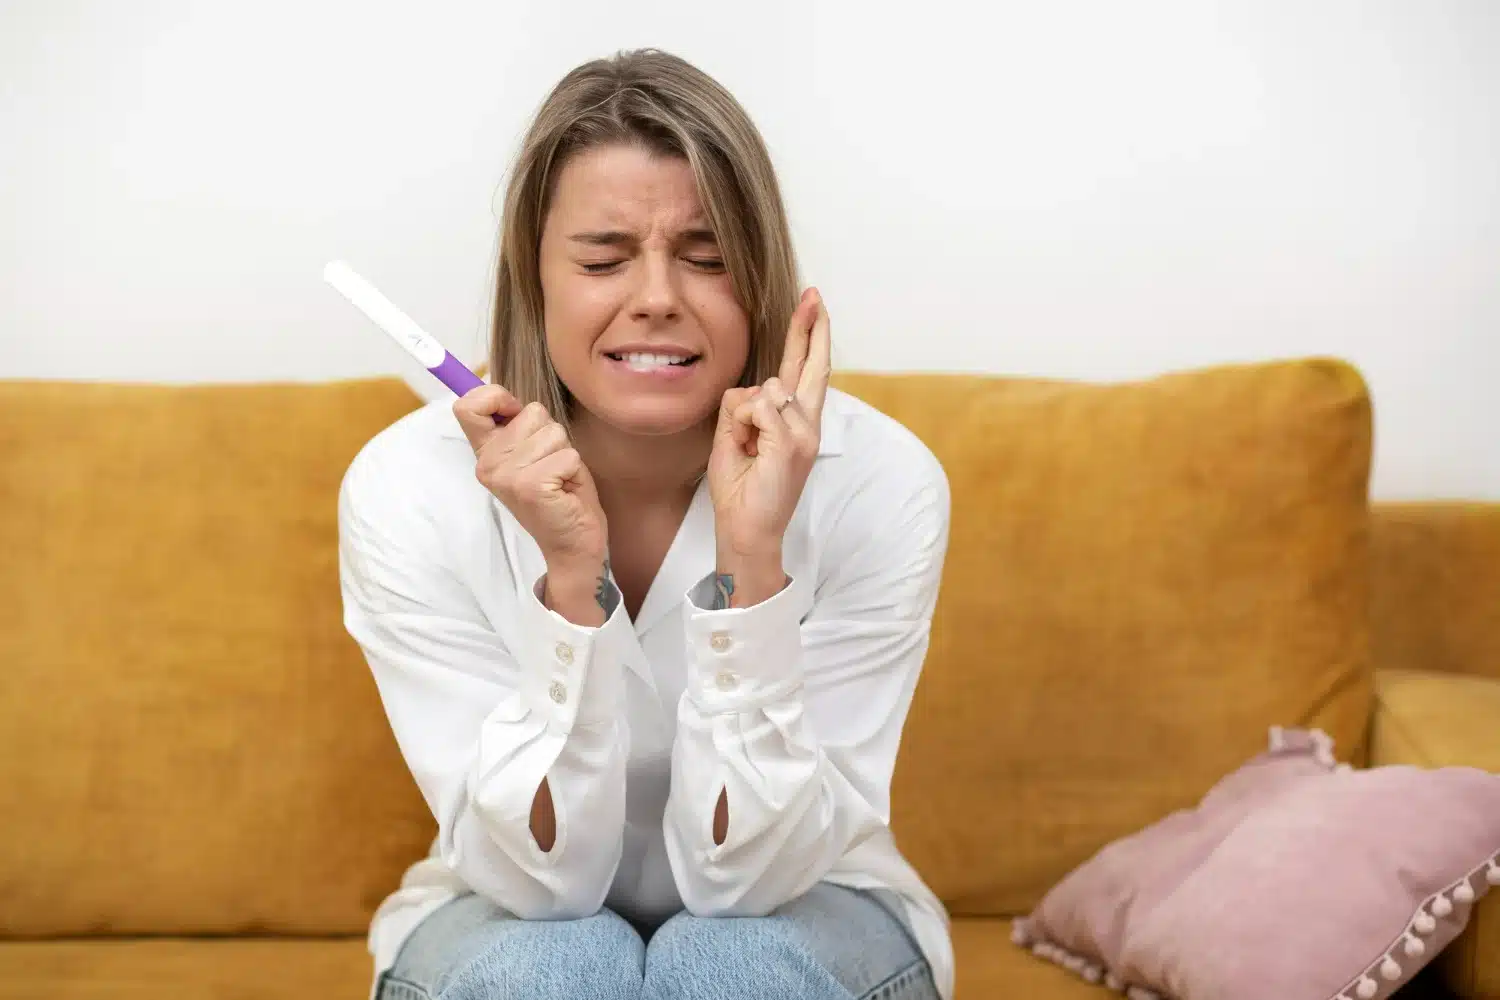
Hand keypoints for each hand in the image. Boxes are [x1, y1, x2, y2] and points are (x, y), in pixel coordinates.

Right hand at [454, 387, 608, 604]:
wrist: (572, 544)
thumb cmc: (559, 493)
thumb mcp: (532, 452)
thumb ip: (517, 425)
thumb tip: (506, 394)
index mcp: (485, 453)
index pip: (468, 405)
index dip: (497, 397)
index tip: (516, 414)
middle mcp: (488, 464)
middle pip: (531, 412)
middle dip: (552, 435)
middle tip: (551, 467)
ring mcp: (507, 476)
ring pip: (553, 432)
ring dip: (565, 453)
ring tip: (559, 479)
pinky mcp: (531, 486)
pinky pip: (568, 454)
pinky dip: (575, 470)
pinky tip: (565, 490)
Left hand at [707, 287, 831, 587]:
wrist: (747, 530)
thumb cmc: (741, 488)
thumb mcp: (734, 437)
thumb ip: (743, 408)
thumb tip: (752, 390)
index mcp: (795, 423)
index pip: (803, 371)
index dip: (808, 337)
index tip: (813, 307)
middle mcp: (807, 424)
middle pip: (810, 365)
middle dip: (810, 328)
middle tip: (813, 295)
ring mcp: (804, 434)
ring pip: (766, 389)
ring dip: (743, 417)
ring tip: (745, 450)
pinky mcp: (793, 444)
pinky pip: (760, 407)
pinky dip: (744, 427)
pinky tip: (748, 451)